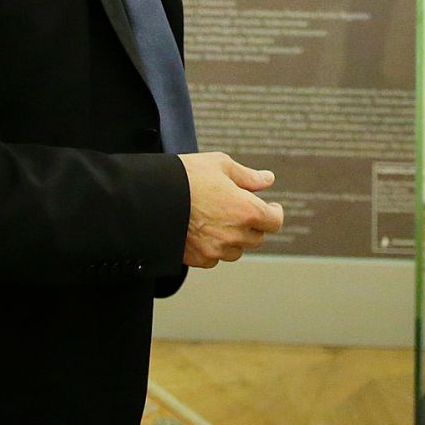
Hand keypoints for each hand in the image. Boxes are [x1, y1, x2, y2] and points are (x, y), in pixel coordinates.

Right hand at [179, 152, 284, 267]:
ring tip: (218, 219)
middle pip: (256, 237)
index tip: (270, 207)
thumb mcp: (220, 165)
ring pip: (236, 250)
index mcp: (246, 210)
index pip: (274, 222)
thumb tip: (267, 179)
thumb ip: (248, 176)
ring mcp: (216, 249)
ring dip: (234, 238)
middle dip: (252, 223)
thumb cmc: (186, 176)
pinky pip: (214, 259)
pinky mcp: (197, 259)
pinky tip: (202, 231)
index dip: (273, 213)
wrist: (150, 196)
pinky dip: (213, 248)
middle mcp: (234, 234)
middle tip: (238, 208)